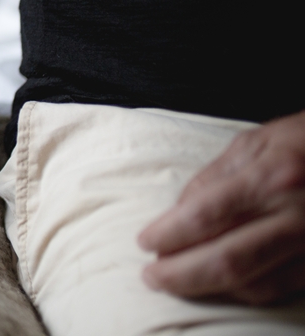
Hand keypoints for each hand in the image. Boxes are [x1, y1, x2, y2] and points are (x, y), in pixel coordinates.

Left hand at [138, 110, 304, 304]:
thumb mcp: (257, 142)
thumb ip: (215, 176)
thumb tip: (179, 211)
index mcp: (271, 178)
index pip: (204, 216)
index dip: (168, 235)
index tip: (144, 242)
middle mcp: (296, 216)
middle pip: (226, 260)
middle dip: (181, 274)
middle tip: (151, 276)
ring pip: (255, 284)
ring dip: (209, 289)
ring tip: (178, 283)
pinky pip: (282, 288)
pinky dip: (246, 291)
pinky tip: (223, 286)